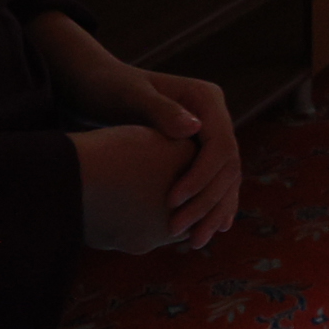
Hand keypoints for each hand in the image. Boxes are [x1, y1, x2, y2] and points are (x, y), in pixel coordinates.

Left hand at [31, 14, 241, 245]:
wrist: (100, 86)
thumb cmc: (111, 87)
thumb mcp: (131, 96)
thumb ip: (162, 111)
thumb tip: (195, 128)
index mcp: (207, 99)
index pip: (220, 145)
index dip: (200, 178)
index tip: (171, 202)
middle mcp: (215, 117)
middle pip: (228, 166)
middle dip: (208, 202)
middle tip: (179, 232)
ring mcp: (210, 134)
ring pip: (226, 179)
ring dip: (213, 211)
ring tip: (196, 242)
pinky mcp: (199, 150)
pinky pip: (215, 182)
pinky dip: (213, 206)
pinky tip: (208, 230)